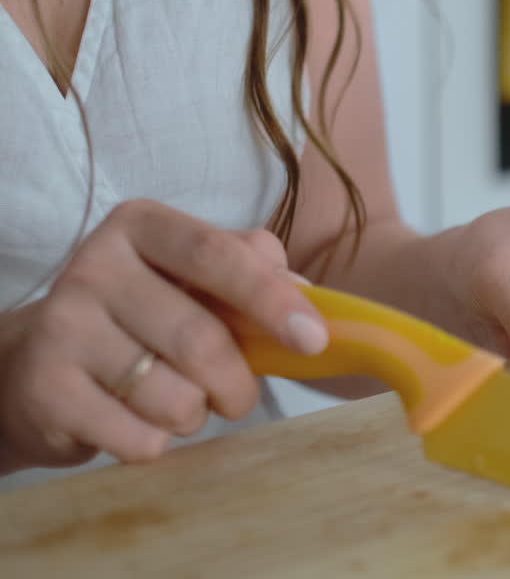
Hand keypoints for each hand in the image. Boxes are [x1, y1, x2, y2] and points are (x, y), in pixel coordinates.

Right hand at [0, 200, 326, 473]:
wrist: (34, 364)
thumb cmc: (141, 316)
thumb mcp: (192, 278)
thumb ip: (252, 270)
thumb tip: (307, 294)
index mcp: (142, 227)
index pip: (218, 255)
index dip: (273, 300)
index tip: (314, 340)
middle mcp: (94, 267)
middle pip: (201, 340)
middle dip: (238, 384)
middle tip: (237, 396)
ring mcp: (61, 327)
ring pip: (173, 398)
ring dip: (195, 415)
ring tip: (176, 402)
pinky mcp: (44, 390)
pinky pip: (139, 439)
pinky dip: (157, 443)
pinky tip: (135, 422)